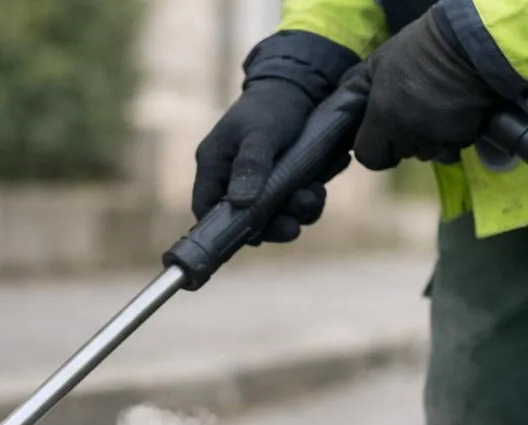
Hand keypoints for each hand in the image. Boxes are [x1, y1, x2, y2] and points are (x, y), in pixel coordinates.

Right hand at [192, 79, 350, 243]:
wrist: (302, 86)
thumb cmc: (272, 105)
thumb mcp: (260, 133)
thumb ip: (251, 166)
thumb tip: (241, 203)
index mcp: (215, 166)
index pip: (206, 210)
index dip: (222, 231)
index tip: (251, 235)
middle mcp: (233, 181)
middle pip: (244, 222)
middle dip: (272, 226)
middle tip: (293, 226)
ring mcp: (260, 185)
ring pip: (275, 217)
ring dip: (296, 213)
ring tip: (314, 195)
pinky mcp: (284, 185)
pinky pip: (294, 206)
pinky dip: (309, 200)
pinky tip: (321, 184)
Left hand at [344, 10, 497, 170]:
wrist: (470, 42)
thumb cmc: (419, 48)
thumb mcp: (378, 62)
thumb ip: (359, 90)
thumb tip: (344, 108)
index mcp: (385, 117)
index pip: (371, 158)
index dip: (375, 149)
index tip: (381, 136)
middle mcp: (411, 134)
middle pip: (402, 153)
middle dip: (404, 139)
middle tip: (412, 110)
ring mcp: (441, 138)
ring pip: (429, 152)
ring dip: (429, 138)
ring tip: (436, 109)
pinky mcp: (467, 137)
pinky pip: (454, 145)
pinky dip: (452, 134)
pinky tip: (454, 110)